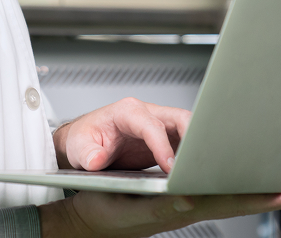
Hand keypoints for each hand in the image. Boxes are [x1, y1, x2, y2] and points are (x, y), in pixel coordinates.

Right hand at [39, 189, 280, 237]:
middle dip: (272, 196)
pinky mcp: (179, 198)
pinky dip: (237, 188)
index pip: (232, 201)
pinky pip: (216, 193)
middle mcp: (191, 206)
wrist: (87, 218)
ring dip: (259, 192)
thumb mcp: (132, 207)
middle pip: (240, 201)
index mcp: (184, 208)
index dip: (262, 196)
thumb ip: (162, 206)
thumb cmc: (106, 210)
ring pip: (231, 197)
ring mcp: (187, 203)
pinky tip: (246, 183)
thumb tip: (188, 199)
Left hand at [54, 98, 189, 172]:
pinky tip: (195, 168)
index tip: (170, 167)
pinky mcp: (163, 137)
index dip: (162, 146)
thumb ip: (88, 155)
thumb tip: (98, 160)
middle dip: (193, 135)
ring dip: (196, 144)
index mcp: (126, 112)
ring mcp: (157, 123)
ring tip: (202, 167)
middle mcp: (145, 113)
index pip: (151, 126)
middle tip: (198, 162)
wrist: (84, 141)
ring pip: (186, 126)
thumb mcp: (78, 149)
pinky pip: (184, 140)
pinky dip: (192, 152)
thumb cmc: (83, 140)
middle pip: (179, 117)